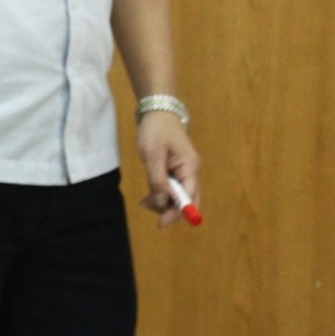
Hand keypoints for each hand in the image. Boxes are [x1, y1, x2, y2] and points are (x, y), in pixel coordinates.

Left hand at [136, 111, 198, 227]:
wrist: (157, 112)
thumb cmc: (156, 130)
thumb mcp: (153, 154)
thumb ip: (158, 180)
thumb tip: (162, 202)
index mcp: (191, 168)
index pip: (190, 196)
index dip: (178, 212)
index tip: (161, 223)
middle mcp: (191, 173)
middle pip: (187, 202)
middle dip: (169, 210)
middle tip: (148, 208)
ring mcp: (183, 174)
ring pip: (177, 199)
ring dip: (162, 204)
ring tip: (143, 200)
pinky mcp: (174, 173)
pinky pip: (170, 192)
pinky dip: (159, 197)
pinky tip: (146, 198)